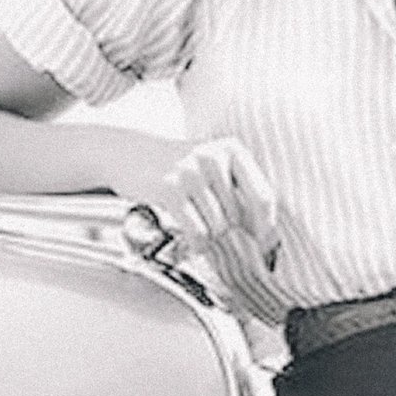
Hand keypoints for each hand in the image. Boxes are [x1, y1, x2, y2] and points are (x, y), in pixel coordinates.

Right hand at [136, 136, 289, 322]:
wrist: (128, 153)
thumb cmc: (175, 166)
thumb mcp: (211, 165)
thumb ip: (238, 189)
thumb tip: (263, 233)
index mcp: (232, 149)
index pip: (263, 197)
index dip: (266, 228)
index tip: (265, 247)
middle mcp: (214, 156)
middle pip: (238, 217)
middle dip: (227, 231)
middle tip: (211, 229)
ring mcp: (191, 172)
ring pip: (217, 227)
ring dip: (207, 236)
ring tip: (193, 222)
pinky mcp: (170, 189)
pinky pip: (197, 232)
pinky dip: (195, 243)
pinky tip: (189, 237)